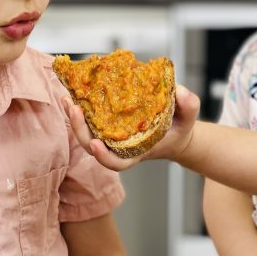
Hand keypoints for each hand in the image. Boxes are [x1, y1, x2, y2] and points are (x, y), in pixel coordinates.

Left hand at [63, 84, 200, 170]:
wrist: (173, 131)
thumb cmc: (179, 129)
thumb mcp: (189, 119)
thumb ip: (189, 106)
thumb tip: (180, 92)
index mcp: (137, 152)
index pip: (117, 163)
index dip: (104, 157)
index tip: (95, 144)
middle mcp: (119, 147)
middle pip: (93, 147)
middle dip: (80, 130)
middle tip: (75, 110)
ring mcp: (111, 137)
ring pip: (87, 134)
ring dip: (75, 119)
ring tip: (67, 99)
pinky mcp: (107, 125)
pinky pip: (90, 120)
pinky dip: (80, 109)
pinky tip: (72, 94)